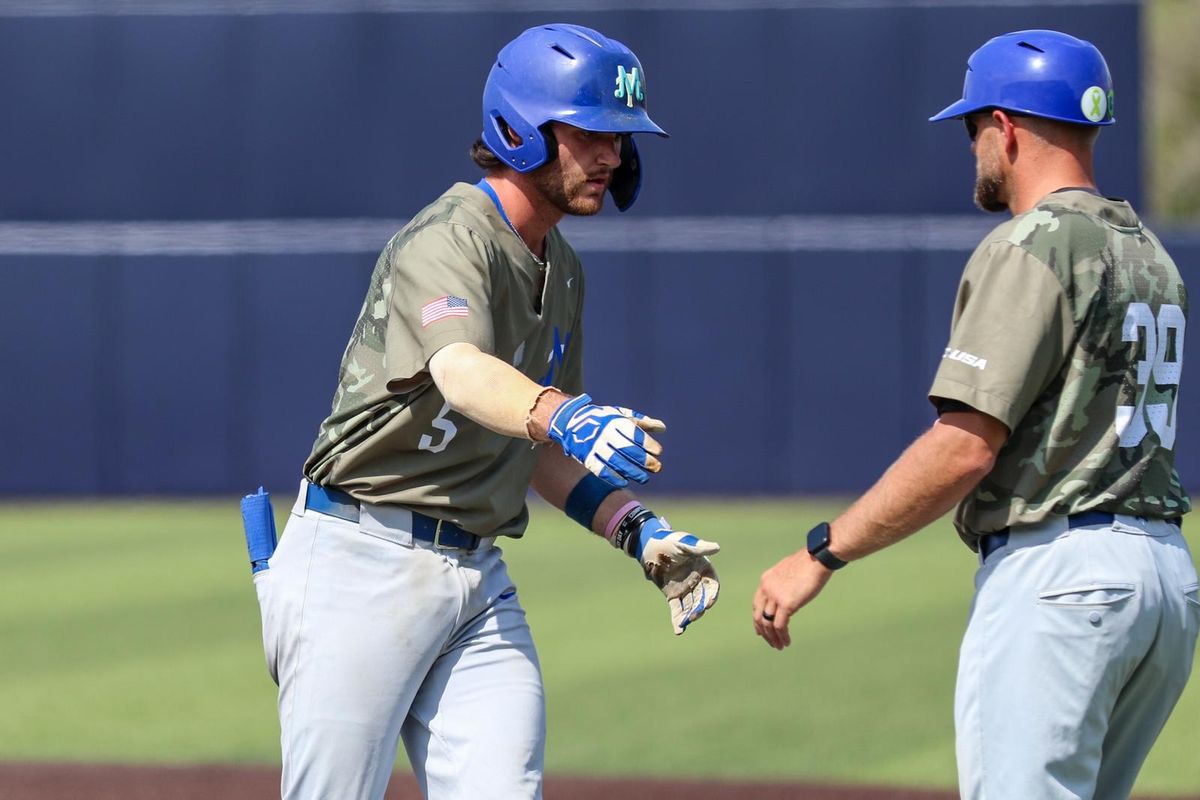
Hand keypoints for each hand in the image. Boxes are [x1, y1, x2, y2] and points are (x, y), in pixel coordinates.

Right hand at [547, 394, 664, 487]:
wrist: (572, 421)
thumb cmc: (603, 418)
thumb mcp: (621, 414)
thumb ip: (642, 422)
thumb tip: (662, 428)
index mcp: (615, 421)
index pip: (635, 434)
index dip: (648, 444)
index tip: (658, 452)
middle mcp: (605, 433)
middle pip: (628, 449)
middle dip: (644, 460)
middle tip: (657, 468)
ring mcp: (595, 446)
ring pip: (616, 462)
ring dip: (632, 472)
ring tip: (644, 478)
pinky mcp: (586, 457)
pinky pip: (601, 469)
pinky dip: (613, 477)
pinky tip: (624, 481)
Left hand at [635, 517, 719, 634]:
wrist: (650, 545)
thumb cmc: (670, 540)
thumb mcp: (685, 543)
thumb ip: (699, 548)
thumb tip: (717, 548)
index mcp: (704, 569)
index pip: (712, 585)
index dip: (712, 594)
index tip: (709, 602)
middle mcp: (697, 582)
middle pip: (701, 598)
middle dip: (699, 608)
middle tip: (694, 615)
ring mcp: (685, 590)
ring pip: (690, 606)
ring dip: (689, 615)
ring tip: (684, 623)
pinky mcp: (672, 595)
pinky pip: (676, 608)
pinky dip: (677, 618)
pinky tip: (678, 630)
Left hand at [752, 549, 833, 649]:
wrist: (817, 558)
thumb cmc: (809, 562)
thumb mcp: (788, 571)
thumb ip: (783, 583)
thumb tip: (787, 593)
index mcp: (766, 580)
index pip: (756, 604)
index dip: (758, 619)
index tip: (761, 630)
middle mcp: (766, 588)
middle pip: (759, 616)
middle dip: (764, 632)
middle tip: (770, 642)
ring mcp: (775, 596)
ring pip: (768, 623)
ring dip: (773, 637)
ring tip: (779, 646)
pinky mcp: (786, 604)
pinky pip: (780, 625)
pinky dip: (782, 636)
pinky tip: (787, 641)